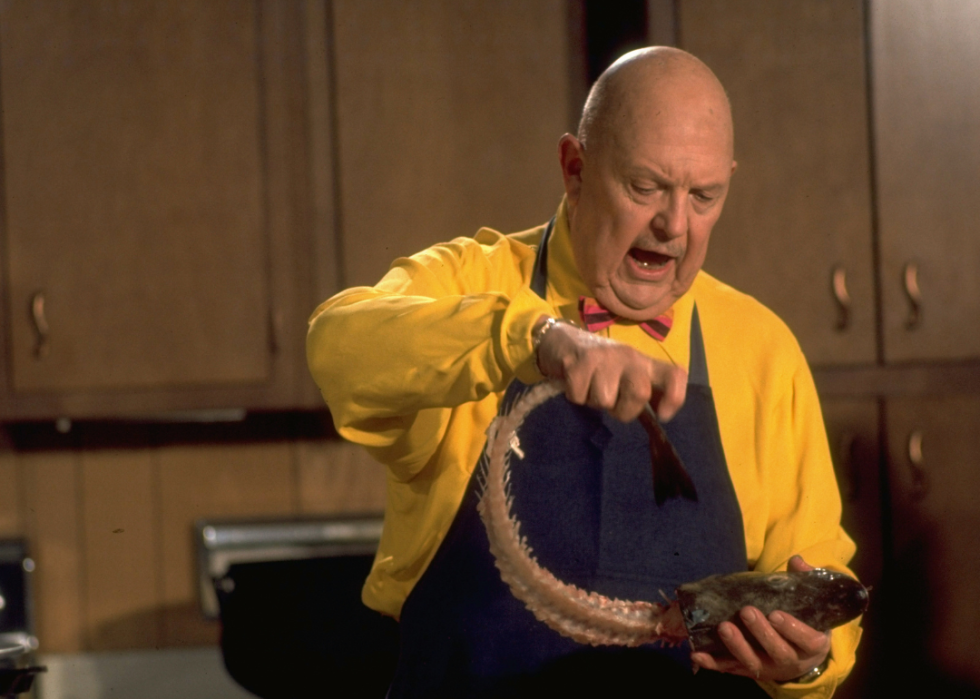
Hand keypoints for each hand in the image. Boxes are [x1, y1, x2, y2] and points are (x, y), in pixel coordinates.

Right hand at [534, 316, 686, 421]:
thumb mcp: (625, 376)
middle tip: (612, 403)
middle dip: (623, 410)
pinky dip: (576, 397)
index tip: (662, 416)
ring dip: (594, 402)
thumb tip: (661, 414)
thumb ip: (643, 392)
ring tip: (591, 388)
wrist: (563, 341)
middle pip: (639, 393)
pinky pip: (579, 396)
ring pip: (605, 399)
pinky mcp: (578, 361)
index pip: (674, 375)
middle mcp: (628, 356)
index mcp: (644, 362)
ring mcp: (603, 357)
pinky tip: (577, 384)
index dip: (675, 397)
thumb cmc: (600, 367)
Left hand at [690, 556, 831, 682]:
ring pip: (753, 662)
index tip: (775, 615)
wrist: (802, 655)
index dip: (792, 629)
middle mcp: (792, 660)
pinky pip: (730, 669)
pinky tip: (697, 655)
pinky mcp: (749, 671)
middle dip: (761, 633)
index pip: (807, 640)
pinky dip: (714, 664)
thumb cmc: (806, 623)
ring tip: (723, 628)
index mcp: (812, 645)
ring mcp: (769, 668)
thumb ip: (805, 581)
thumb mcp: (813, 604)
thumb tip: (797, 561)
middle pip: (778, 652)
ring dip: (736, 646)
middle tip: (746, 612)